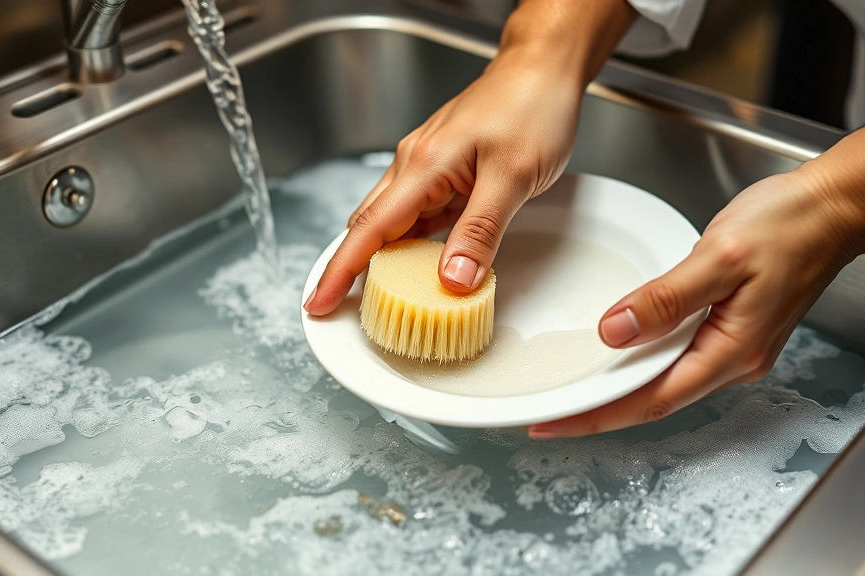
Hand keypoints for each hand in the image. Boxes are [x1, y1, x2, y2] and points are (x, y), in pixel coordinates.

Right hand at [304, 53, 581, 313]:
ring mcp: (429, 166)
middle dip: (352, 269)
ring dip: (385, 259)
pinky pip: (419, 214)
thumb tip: (453, 280)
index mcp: (423, 166)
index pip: (369, 230)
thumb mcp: (513, 176)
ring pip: (394, 221)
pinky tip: (424, 263)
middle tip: (346, 312)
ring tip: (384, 299)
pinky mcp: (447, 168)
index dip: (341, 270)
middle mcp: (416, 165)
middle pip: (371, 227)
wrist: (544, 67)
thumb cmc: (532, 107)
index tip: (320, 303)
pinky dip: (413, 242)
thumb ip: (481, 231)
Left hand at [530, 99, 864, 437]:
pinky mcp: (730, 327)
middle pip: (653, 398)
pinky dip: (641, 359)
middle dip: (600, 409)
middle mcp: (733, 360)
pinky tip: (617, 353)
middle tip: (550, 413)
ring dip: (618, 386)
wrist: (832, 208)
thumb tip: (615, 332)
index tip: (554, 423)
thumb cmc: (788, 226)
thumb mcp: (721, 257)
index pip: (650, 399)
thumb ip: (667, 298)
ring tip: (573, 388)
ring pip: (664, 378)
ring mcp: (733, 346)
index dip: (598, 415)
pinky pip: (675, 356)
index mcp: (731, 352)